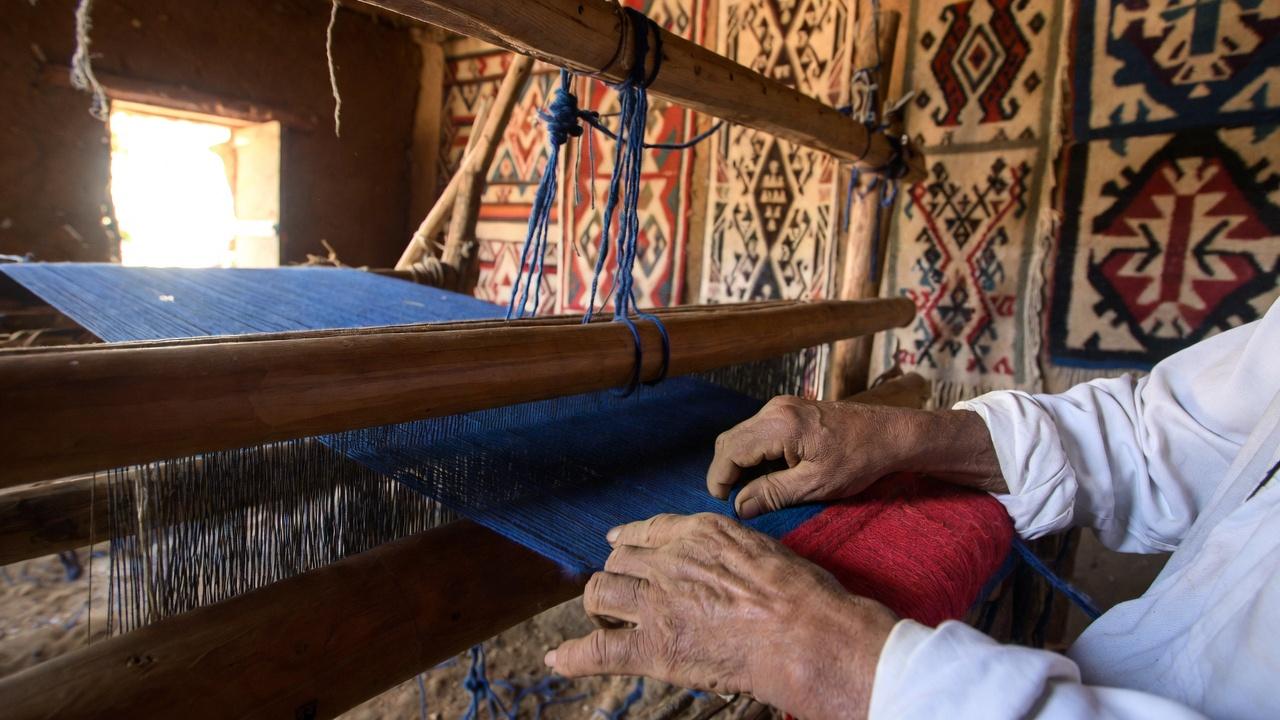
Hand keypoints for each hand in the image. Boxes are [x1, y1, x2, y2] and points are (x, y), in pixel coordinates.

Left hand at [544, 513, 897, 718]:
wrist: (805, 633)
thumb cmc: (801, 594)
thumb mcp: (761, 548)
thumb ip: (727, 550)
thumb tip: (723, 561)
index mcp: (697, 533)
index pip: (646, 531)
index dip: (628, 541)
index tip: (618, 544)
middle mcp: (669, 562)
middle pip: (618, 560)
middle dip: (617, 575)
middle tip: (625, 597)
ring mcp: (657, 604)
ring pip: (599, 592)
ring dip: (599, 606)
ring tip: (606, 622)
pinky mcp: (654, 648)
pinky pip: (598, 650)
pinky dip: (573, 656)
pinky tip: (557, 659)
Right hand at [708, 397, 1004, 518]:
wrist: (891, 434)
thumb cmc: (859, 460)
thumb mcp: (815, 485)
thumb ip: (773, 494)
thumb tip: (740, 507)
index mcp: (778, 425)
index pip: (729, 451)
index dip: (719, 479)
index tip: (722, 504)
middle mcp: (774, 409)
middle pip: (729, 440)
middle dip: (725, 471)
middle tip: (734, 501)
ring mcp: (781, 406)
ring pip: (742, 435)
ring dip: (740, 463)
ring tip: (752, 491)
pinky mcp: (789, 410)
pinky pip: (757, 432)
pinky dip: (754, 453)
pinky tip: (768, 475)